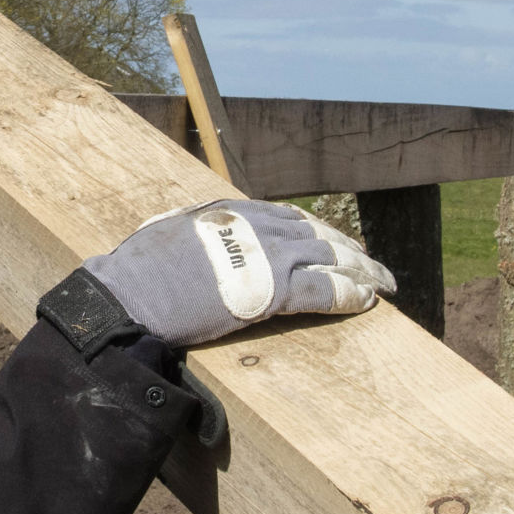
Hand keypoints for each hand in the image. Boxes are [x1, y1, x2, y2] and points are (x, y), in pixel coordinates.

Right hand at [77, 199, 393, 347]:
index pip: (288, 217)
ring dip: (361, 272)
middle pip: (318, 235)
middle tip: (373, 266)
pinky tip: (365, 301)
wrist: (131, 294)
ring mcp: (267, 256)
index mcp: (232, 211)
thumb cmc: (138, 270)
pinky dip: (348, 294)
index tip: (332, 242)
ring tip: (383, 283)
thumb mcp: (169, 233)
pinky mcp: (272, 291)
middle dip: (349, 250)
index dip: (317, 232)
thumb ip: (194, 232)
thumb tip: (192, 236)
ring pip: (330, 259)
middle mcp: (257, 227)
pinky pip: (323, 291)